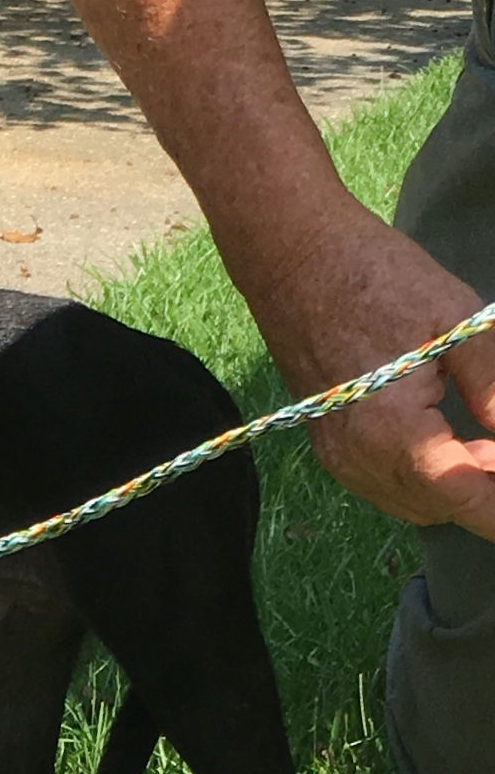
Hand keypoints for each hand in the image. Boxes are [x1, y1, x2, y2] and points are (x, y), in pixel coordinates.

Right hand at [242, 206, 494, 538]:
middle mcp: (359, 460)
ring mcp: (339, 458)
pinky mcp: (330, 447)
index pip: (464, 499)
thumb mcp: (461, 326)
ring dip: (456, 484)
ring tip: (486, 440)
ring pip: (414, 503)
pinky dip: (425, 477)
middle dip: (485, 489)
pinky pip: (386, 485)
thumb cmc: (379, 281)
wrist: (297, 266)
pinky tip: (450, 439)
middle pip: (441, 508)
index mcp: (393, 434)